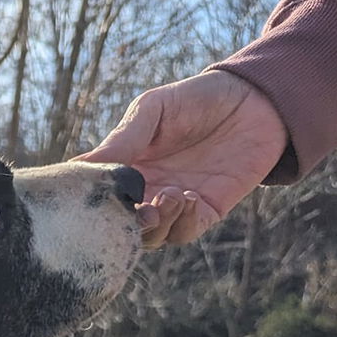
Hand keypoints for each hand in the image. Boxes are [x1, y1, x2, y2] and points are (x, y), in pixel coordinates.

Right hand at [77, 71, 287, 246]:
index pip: (97, 200)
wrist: (257, 99)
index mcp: (124, 170)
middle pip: (120, 228)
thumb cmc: (198, 98)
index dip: (90, 207)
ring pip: (151, 238)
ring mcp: (174, 205)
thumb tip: (80, 165)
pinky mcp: (205, 211)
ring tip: (169, 195)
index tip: (91, 201)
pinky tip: (188, 197)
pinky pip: (184, 233)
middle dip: (122, 226)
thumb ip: (123, 139)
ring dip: (155, 225)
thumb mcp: (153, 110)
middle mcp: (145, 192)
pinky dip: (181, 223)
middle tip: (135, 209)